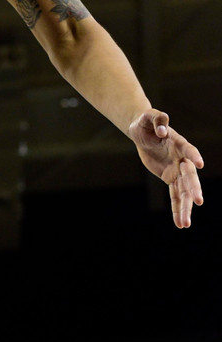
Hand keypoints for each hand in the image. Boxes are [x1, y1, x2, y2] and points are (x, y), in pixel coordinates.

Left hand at [128, 110, 203, 227]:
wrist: (142, 133)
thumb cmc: (146, 123)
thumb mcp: (147, 117)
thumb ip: (156, 119)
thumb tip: (161, 130)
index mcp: (178, 143)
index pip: (188, 150)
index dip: (194, 155)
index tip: (199, 164)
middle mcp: (182, 159)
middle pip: (189, 175)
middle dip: (194, 188)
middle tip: (199, 201)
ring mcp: (177, 170)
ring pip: (184, 191)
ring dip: (185, 207)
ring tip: (186, 224)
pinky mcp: (170, 178)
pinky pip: (175, 195)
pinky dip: (177, 208)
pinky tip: (180, 223)